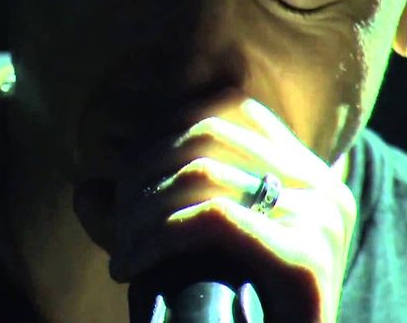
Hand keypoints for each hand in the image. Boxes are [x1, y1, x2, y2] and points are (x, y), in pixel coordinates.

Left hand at [107, 98, 356, 321]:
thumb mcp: (187, 249)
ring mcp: (320, 219)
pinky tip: (128, 266)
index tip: (125, 174)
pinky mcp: (305, 258)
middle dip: (143, 170)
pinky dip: (155, 239)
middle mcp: (322, 186)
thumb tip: (84, 189)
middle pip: (207, 133)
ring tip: (121, 250)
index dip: (163, 126)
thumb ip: (146, 213)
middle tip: (115, 220)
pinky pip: (210, 219)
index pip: (228, 105)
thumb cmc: (232, 311)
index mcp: (306, 173)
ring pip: (201, 173)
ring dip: (140, 211)